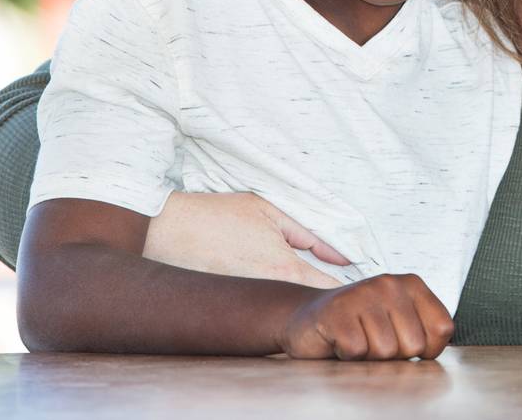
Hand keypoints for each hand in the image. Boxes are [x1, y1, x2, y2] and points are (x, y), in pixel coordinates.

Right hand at [143, 192, 350, 289]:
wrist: (165, 230)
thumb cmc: (218, 215)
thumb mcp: (269, 212)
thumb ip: (310, 234)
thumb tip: (342, 255)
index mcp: (282, 268)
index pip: (329, 290)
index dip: (346, 289)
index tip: (355, 284)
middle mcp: (266, 293)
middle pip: (308, 304)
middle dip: (322, 297)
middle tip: (332, 283)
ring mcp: (246, 304)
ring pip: (283, 308)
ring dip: (295, 300)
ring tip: (300, 280)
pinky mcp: (229, 308)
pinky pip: (259, 308)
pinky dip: (268, 301)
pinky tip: (265, 286)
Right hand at [278, 273, 453, 359]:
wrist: (309, 319)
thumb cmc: (361, 326)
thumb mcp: (401, 322)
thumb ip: (424, 332)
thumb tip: (431, 352)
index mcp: (412, 284)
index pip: (442, 329)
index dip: (426, 349)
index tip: (403, 340)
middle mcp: (390, 283)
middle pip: (414, 345)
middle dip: (394, 354)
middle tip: (373, 339)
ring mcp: (363, 294)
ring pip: (386, 351)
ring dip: (369, 356)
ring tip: (357, 338)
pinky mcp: (337, 311)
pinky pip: (357, 352)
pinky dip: (348, 356)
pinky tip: (340, 340)